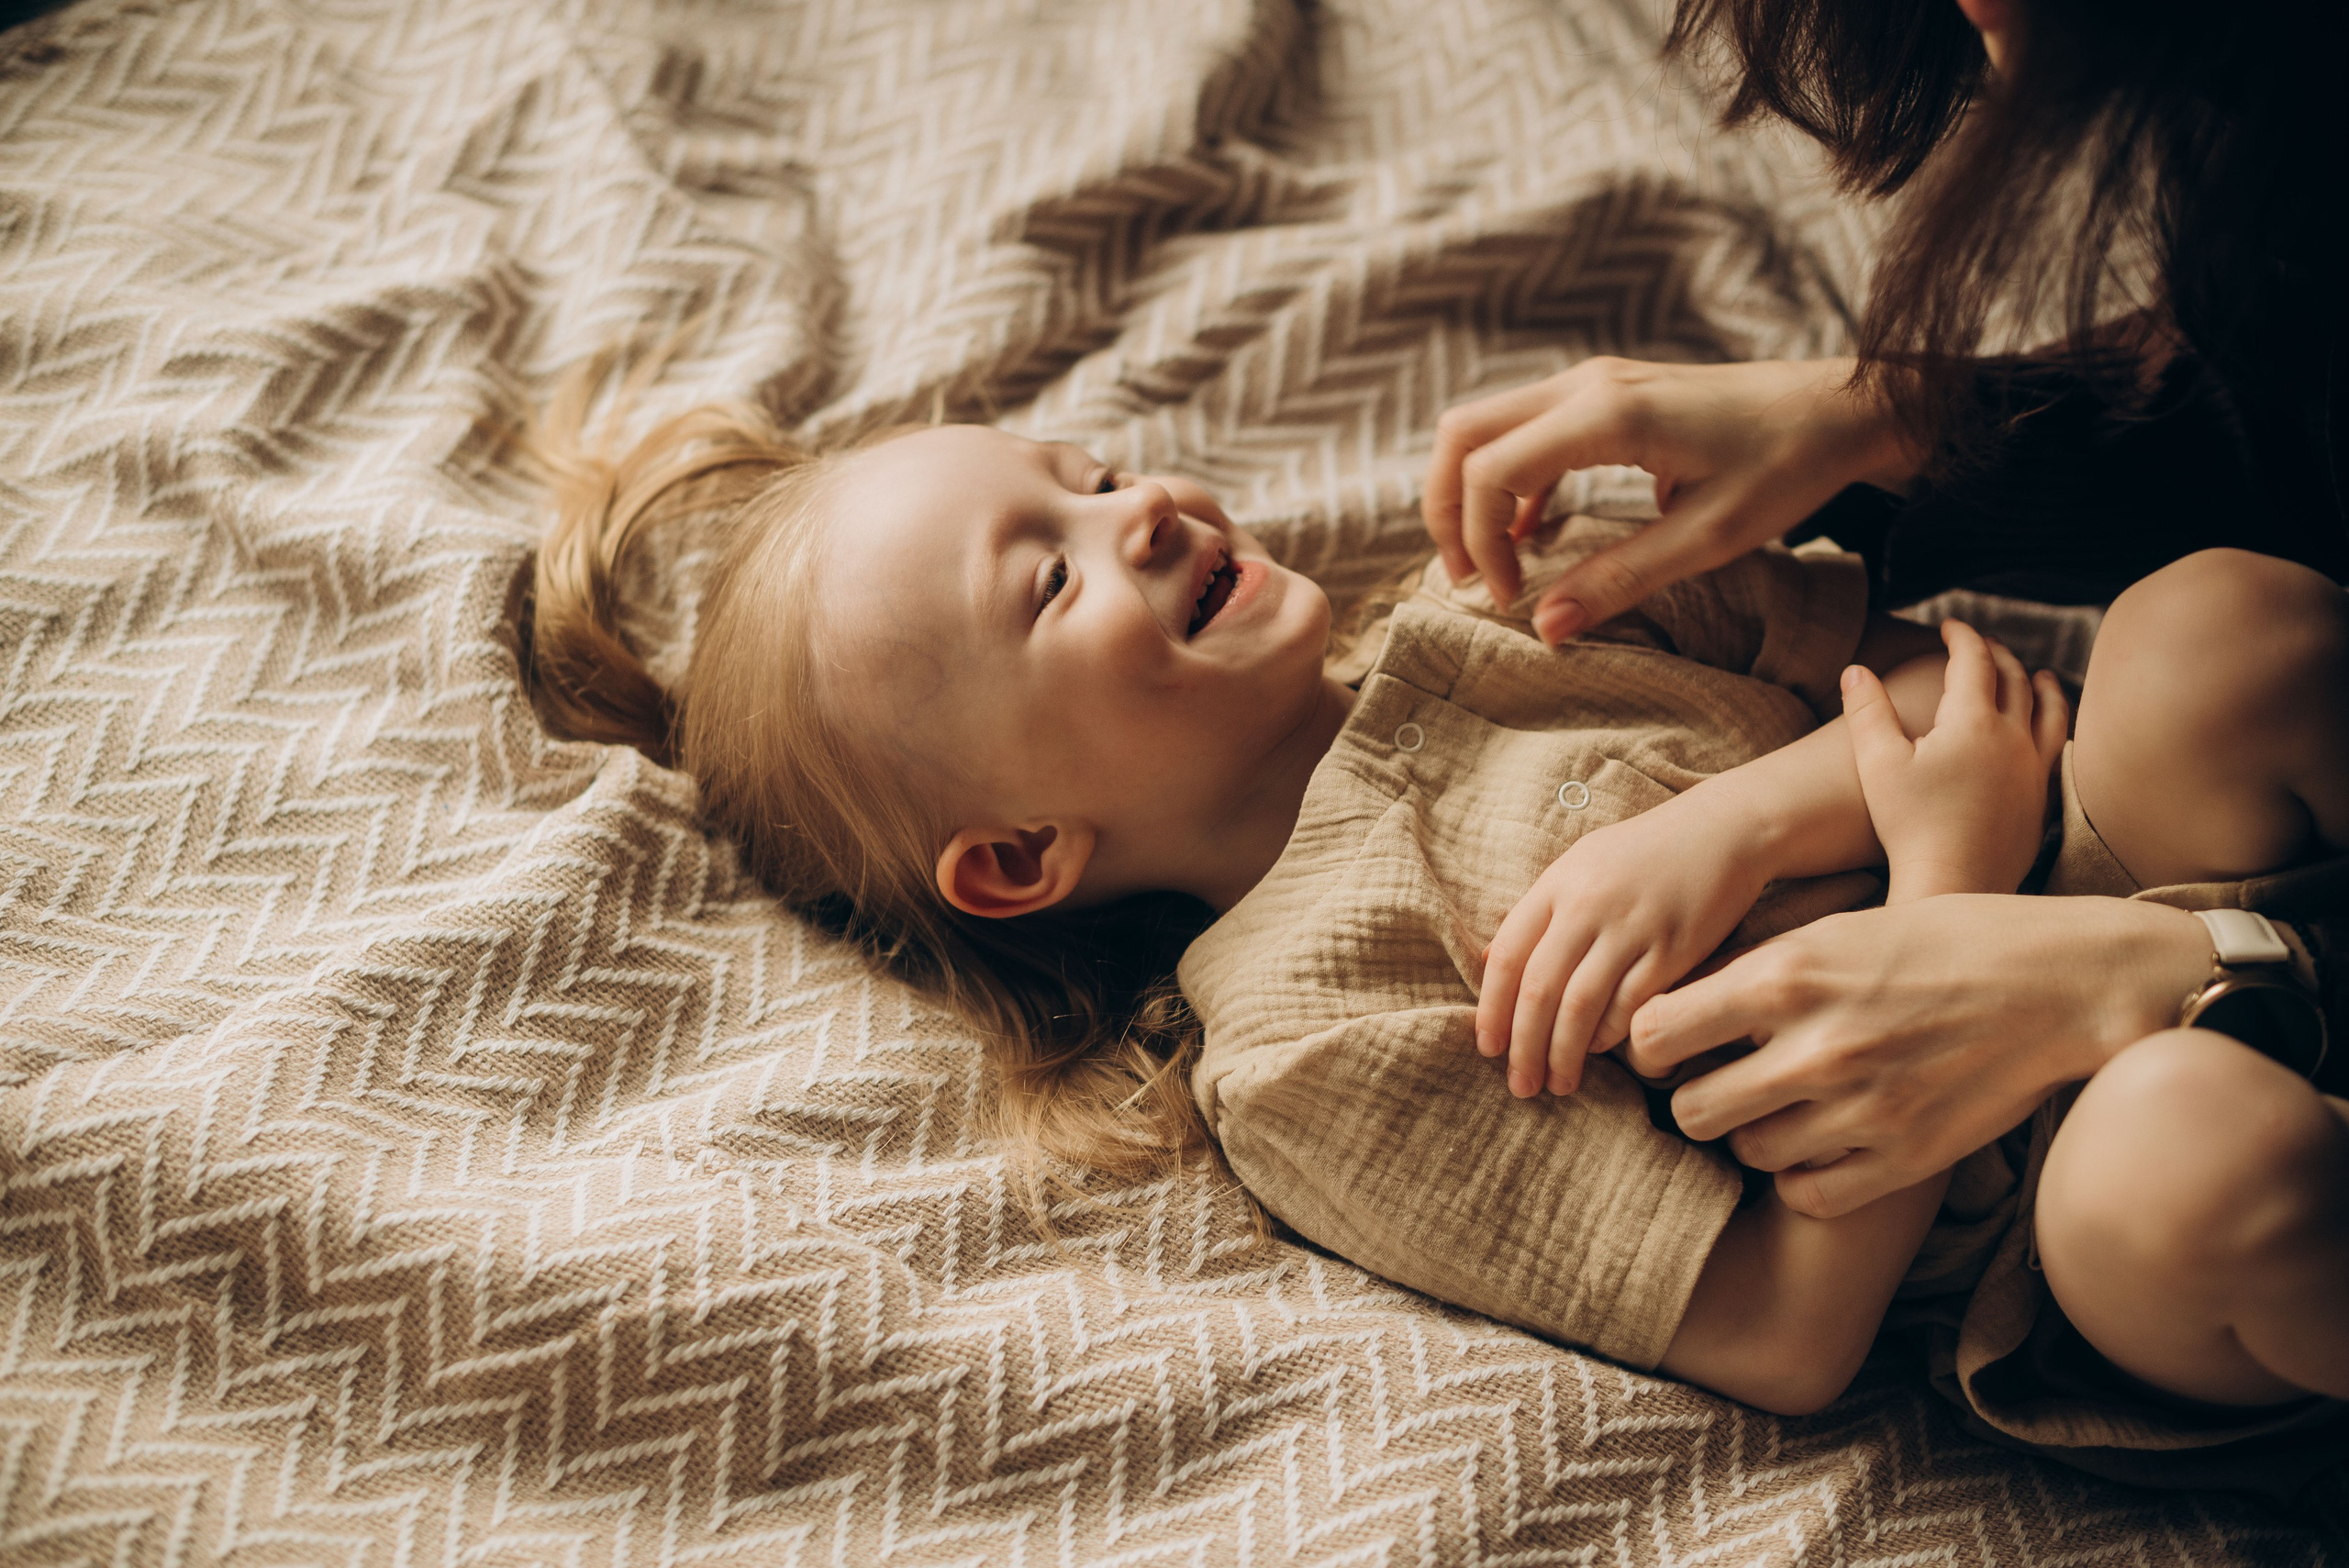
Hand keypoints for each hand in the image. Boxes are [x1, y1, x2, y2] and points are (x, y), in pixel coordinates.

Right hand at [1423, 358, 1918, 642]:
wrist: (1842, 409)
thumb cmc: (1787, 466)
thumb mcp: (1710, 538)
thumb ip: (1621, 579)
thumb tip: (1545, 628)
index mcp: (1608, 415)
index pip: (1490, 470)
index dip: (1478, 540)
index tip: (1509, 598)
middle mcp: (1587, 385)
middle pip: (1463, 434)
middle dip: (1447, 510)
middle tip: (1467, 579)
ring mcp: (1593, 381)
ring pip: (1484, 425)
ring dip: (1471, 493)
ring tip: (1491, 562)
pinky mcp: (1605, 393)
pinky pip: (1524, 428)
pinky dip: (1508, 480)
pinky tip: (1530, 533)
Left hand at [1478, 799, 1771, 1097]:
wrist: (1723, 829)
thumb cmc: (1645, 852)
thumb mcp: (1581, 865)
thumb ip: (1539, 911)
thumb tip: (1494, 961)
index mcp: (1556, 884)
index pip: (1508, 957)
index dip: (1492, 1009)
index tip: (1488, 1049)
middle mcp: (1588, 905)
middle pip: (1539, 990)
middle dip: (1524, 1047)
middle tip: (1520, 1086)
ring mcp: (1631, 927)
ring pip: (1581, 1006)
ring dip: (1564, 1054)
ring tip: (1558, 1084)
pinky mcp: (1674, 949)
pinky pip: (1631, 1005)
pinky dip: (1610, 1036)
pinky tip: (1599, 1052)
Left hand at [1622, 894, 2214, 1214]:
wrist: (2066, 983)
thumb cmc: (1948, 938)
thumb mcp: (1839, 927)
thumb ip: (1761, 969)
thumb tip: (1679, 1004)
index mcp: (1786, 977)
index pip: (1653, 1036)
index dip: (1650, 1047)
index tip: (1671, 1046)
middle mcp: (1814, 1048)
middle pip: (1690, 1111)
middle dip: (1697, 1099)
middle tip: (1724, 1084)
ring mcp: (1861, 1111)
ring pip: (1747, 1154)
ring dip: (1754, 1134)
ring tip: (1785, 1106)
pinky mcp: (1904, 1159)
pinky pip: (1806, 1193)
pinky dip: (1803, 1175)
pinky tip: (1823, 1142)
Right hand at [1843, 621, 2068, 901]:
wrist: (1953, 885)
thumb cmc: (1909, 825)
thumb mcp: (1877, 763)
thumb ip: (1867, 710)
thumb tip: (1855, 670)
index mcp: (1973, 722)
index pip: (1975, 661)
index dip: (1962, 636)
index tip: (1949, 626)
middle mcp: (2014, 739)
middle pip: (2015, 680)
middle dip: (1998, 656)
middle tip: (1983, 646)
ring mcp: (2034, 771)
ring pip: (2051, 712)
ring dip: (2042, 686)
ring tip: (2038, 676)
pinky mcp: (2041, 801)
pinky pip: (2058, 750)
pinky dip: (2055, 728)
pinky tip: (2047, 734)